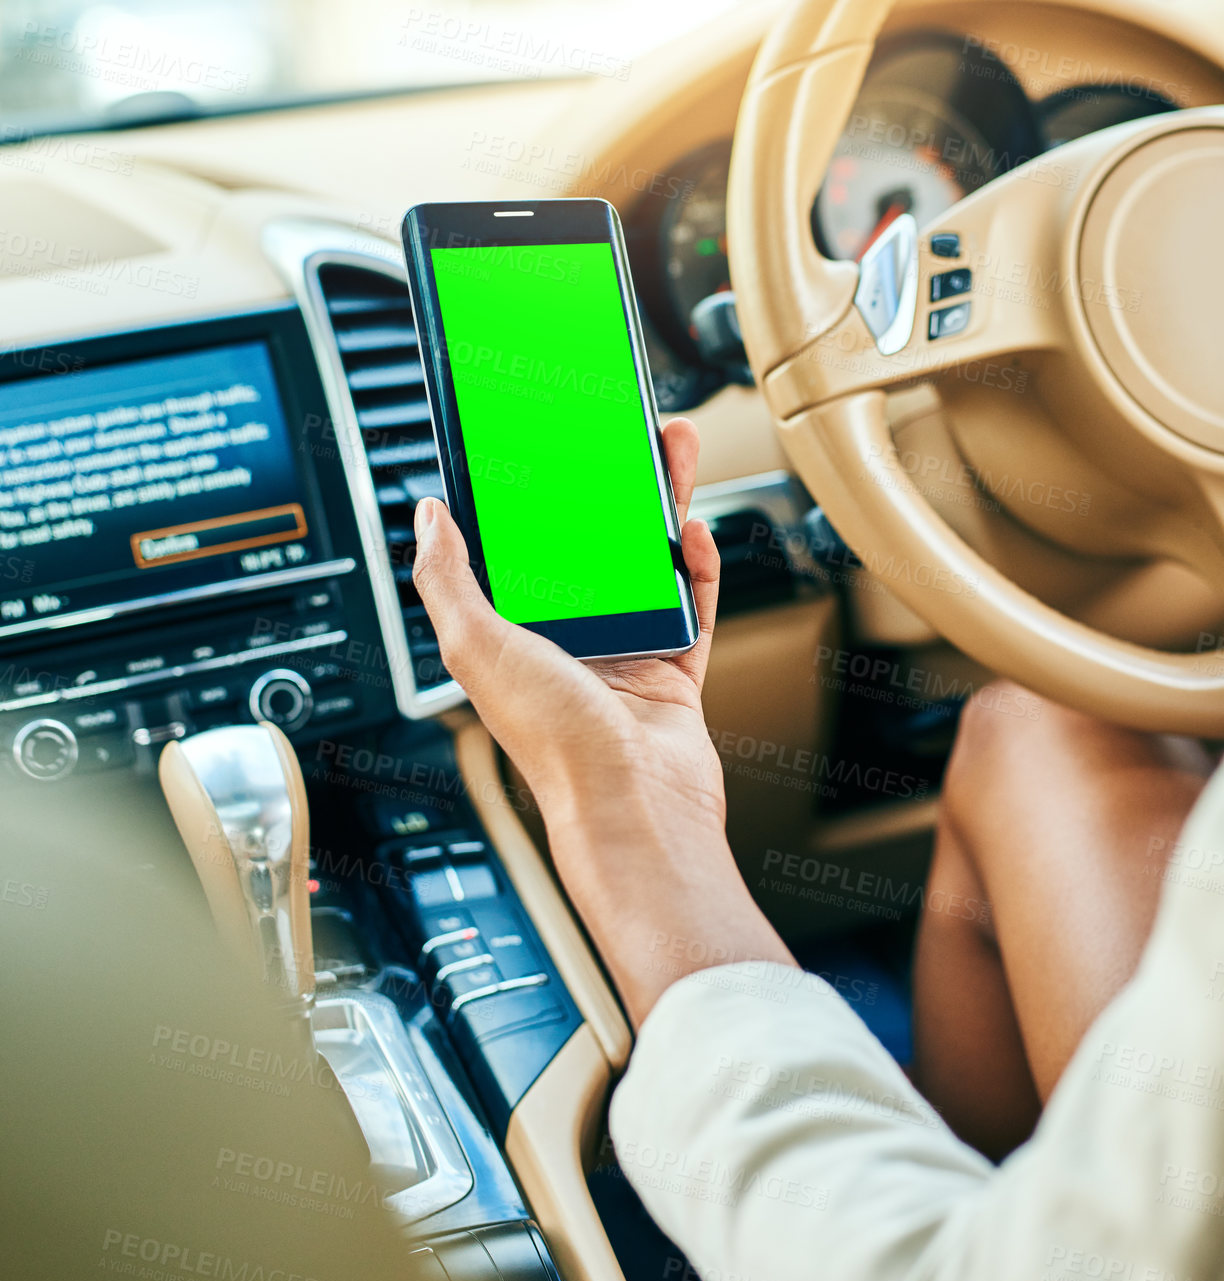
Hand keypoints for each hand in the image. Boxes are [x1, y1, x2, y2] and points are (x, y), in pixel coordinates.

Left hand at [412, 417, 792, 1025]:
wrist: (636, 806)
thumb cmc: (556, 746)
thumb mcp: (478, 648)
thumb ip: (447, 580)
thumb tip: (426, 516)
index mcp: (513, 632)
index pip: (522, 545)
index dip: (534, 492)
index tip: (547, 441)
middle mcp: (568, 639)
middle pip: (591, 540)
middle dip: (608, 482)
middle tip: (625, 430)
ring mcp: (625, 651)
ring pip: (646, 560)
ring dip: (659, 505)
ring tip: (672, 453)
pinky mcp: (674, 667)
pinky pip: (692, 603)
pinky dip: (696, 565)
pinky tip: (692, 530)